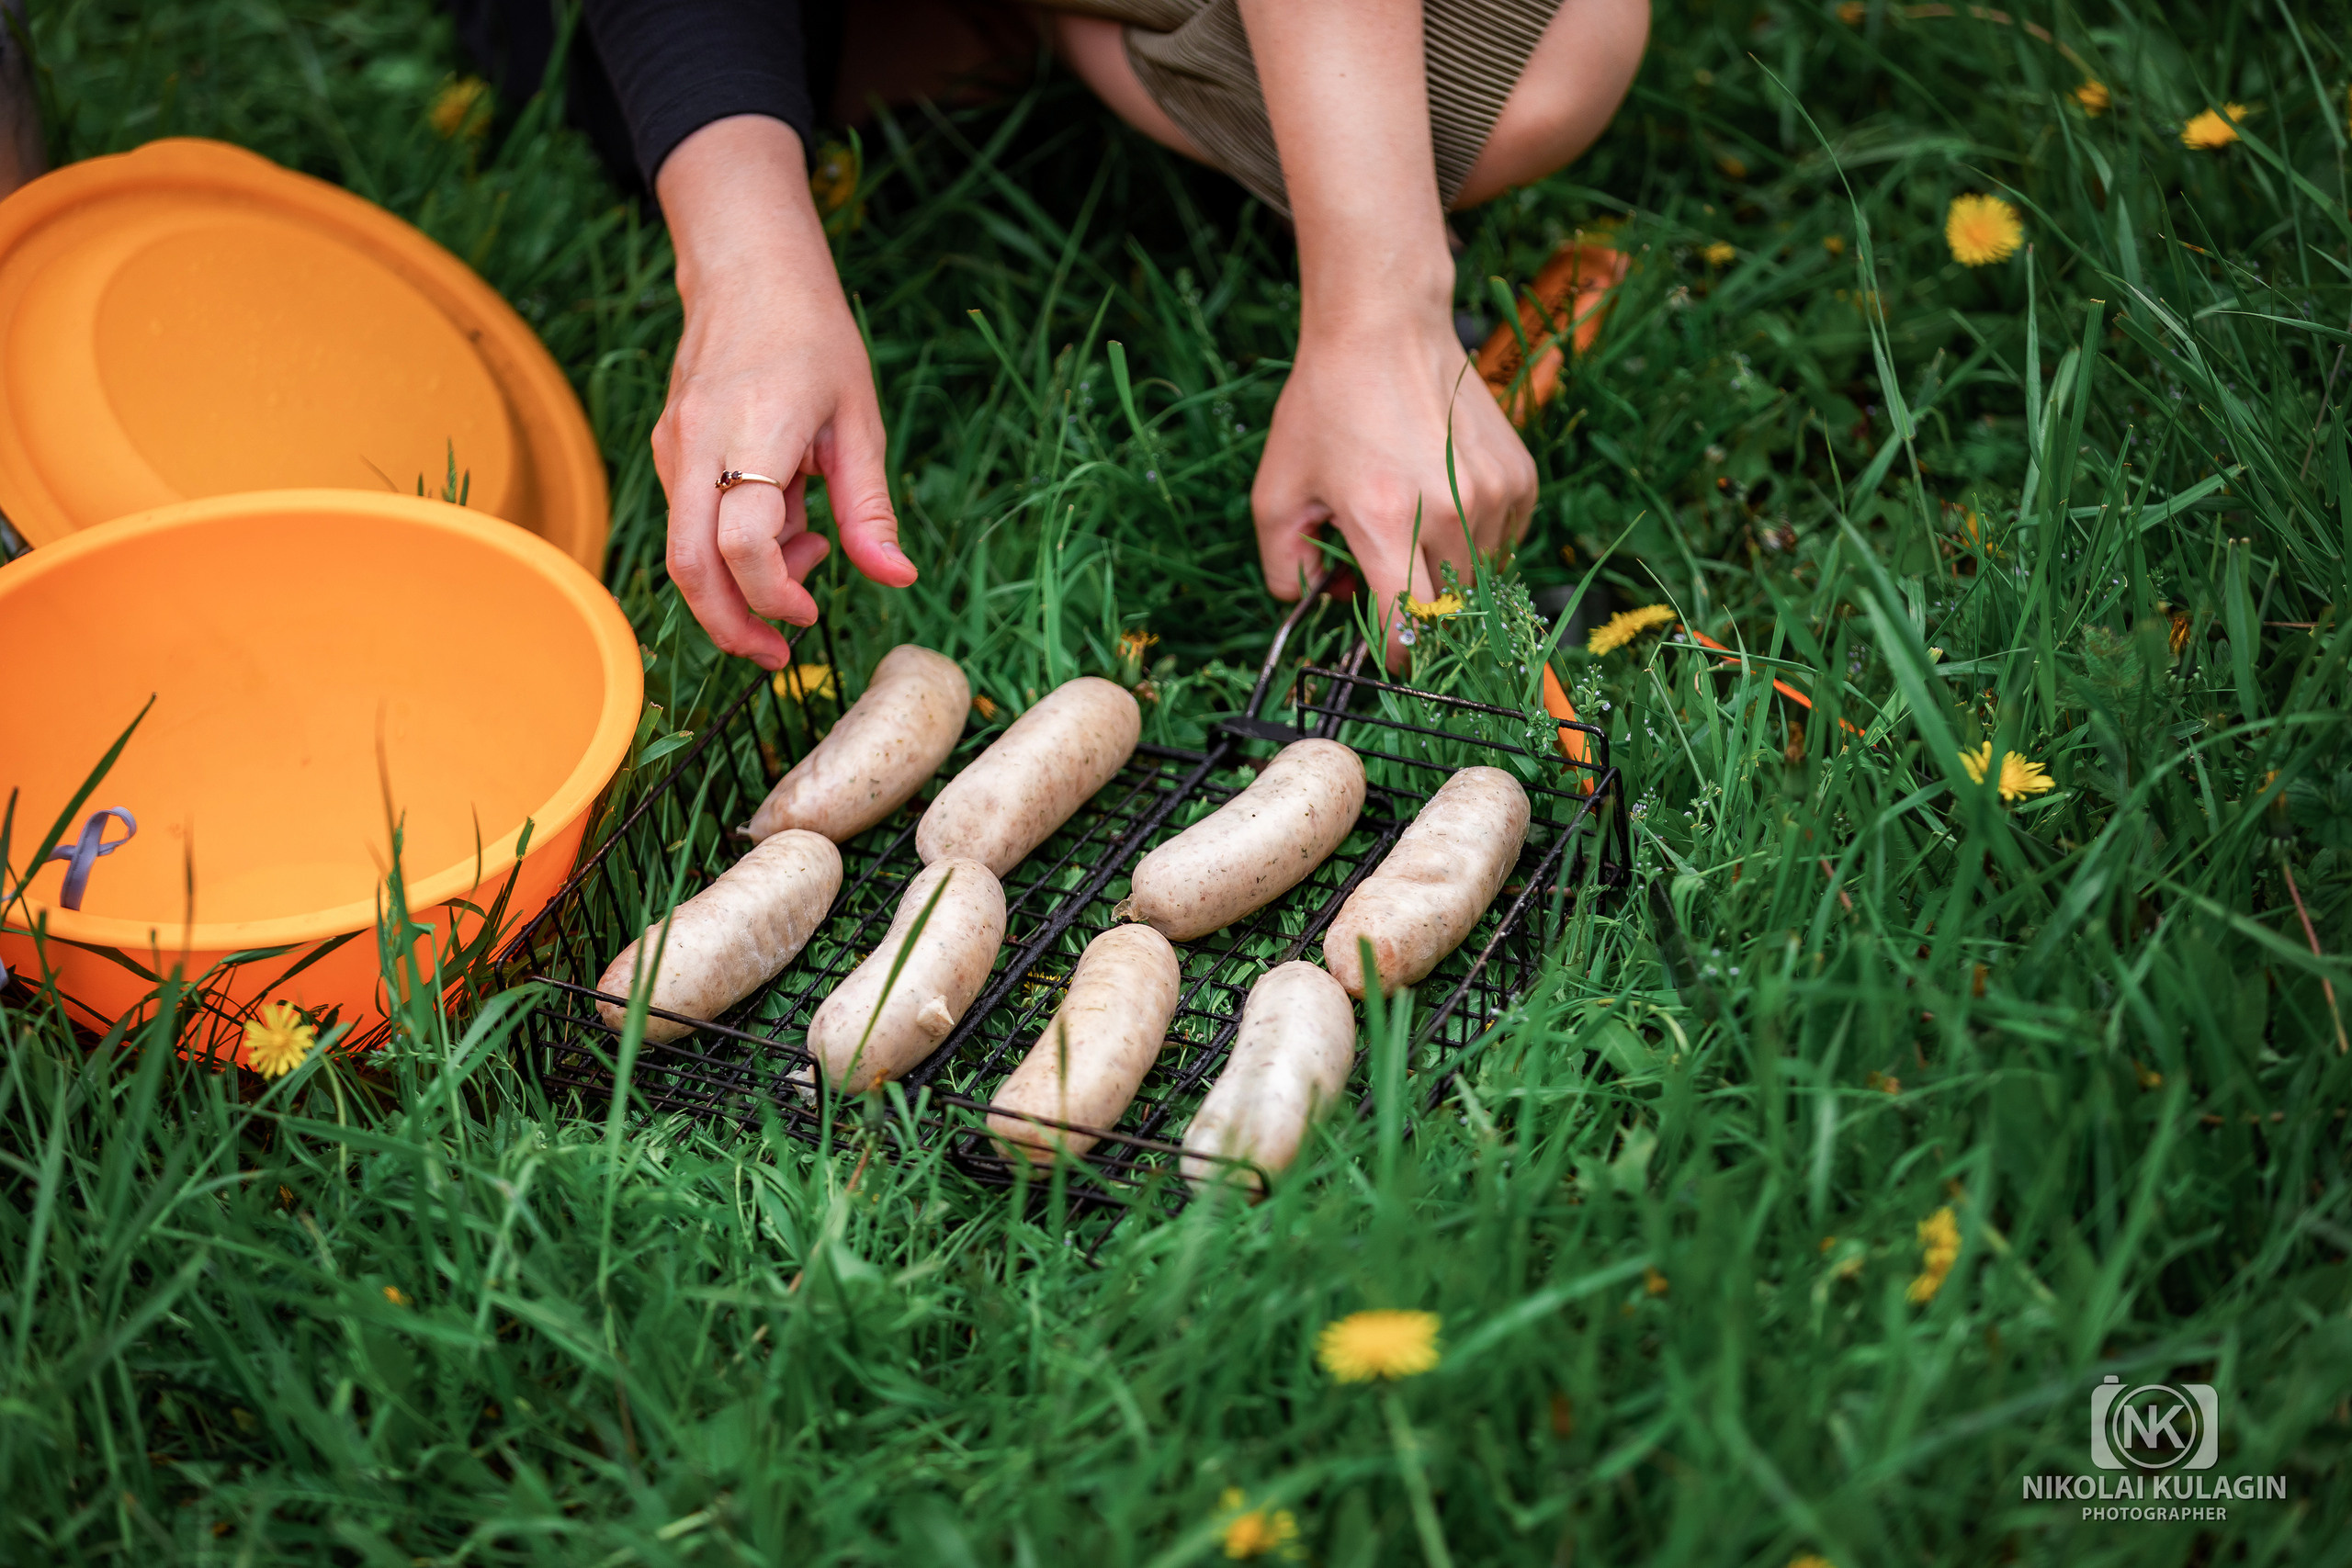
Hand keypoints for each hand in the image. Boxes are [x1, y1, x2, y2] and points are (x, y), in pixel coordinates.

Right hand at [652, 116, 916, 669]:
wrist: (747, 269)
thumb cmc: (813, 336)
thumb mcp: (860, 420)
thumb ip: (870, 507)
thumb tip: (898, 580)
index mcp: (752, 432)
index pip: (740, 544)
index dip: (773, 595)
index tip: (812, 612)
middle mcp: (697, 445)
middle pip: (688, 567)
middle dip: (730, 626)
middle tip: (778, 655)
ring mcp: (674, 449)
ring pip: (686, 551)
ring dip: (743, 581)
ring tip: (813, 549)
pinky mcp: (670, 452)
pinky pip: (692, 522)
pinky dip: (734, 546)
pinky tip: (788, 517)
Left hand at [1252, 313, 1537, 663]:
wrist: (1386, 327)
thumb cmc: (1328, 403)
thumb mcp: (1277, 488)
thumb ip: (1283, 563)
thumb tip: (1308, 600)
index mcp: (1386, 523)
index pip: (1408, 627)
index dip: (1395, 652)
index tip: (1386, 652)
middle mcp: (1450, 513)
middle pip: (1446, 609)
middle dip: (1417, 610)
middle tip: (1383, 571)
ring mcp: (1494, 495)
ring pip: (1480, 579)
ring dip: (1448, 574)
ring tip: (1411, 527)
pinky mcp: (1521, 478)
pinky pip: (1505, 542)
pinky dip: (1477, 541)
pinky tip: (1443, 504)